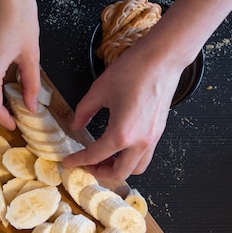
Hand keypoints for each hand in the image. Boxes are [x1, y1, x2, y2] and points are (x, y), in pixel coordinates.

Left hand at [63, 38, 183, 179]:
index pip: (96, 156)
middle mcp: (140, 142)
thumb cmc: (133, 70)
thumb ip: (84, 111)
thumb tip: (77, 124)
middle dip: (100, 172)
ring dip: (119, 168)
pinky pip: (144, 155)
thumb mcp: (99, 90)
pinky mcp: (158, 132)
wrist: (162, 59)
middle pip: (120, 173)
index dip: (79, 161)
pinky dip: (130, 157)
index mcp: (122, 133)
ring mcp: (152, 138)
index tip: (69, 162)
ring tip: (105, 158)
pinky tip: (119, 145)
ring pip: (136, 168)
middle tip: (87, 164)